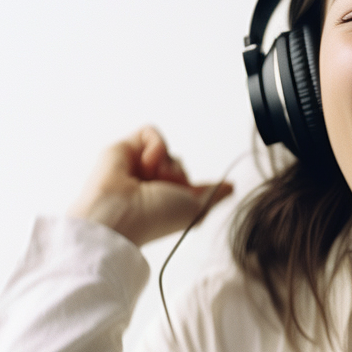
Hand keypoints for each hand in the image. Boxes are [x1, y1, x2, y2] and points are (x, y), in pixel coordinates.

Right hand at [68, 127, 232, 245]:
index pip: (186, 185)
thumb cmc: (155, 218)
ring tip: (150, 180)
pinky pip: (151, 133)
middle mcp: (149, 185)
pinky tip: (144, 165)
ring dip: (166, 165)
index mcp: (164, 202)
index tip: (205, 192)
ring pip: (168, 151)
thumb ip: (213, 195)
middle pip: (179, 165)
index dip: (193, 187)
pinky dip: (155, 146)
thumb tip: (230, 187)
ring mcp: (137, 167)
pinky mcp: (124, 148)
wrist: (121, 213)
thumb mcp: (196, 210)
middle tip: (166, 190)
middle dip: (178, 176)